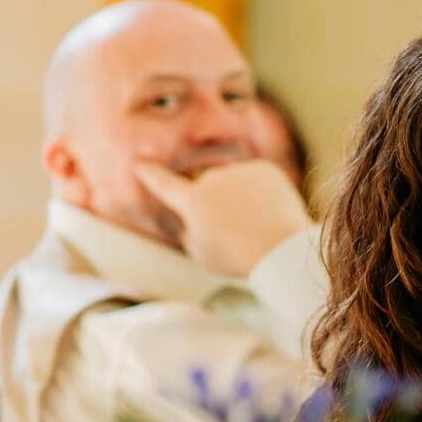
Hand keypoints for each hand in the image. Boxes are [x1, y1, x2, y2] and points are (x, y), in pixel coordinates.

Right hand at [135, 158, 311, 276]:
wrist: (281, 248)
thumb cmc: (237, 258)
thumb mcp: (201, 252)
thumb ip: (189, 230)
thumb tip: (191, 217)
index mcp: (192, 201)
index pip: (164, 183)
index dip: (150, 174)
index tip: (140, 163)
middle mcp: (213, 178)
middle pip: (206, 186)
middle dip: (213, 202)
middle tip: (232, 229)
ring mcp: (240, 171)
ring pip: (232, 181)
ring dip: (237, 196)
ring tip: (254, 224)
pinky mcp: (264, 169)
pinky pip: (255, 178)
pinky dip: (259, 192)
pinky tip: (268, 212)